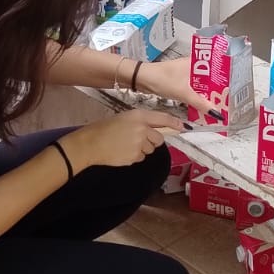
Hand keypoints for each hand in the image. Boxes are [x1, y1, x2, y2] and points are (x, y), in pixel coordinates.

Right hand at [63, 109, 182, 169]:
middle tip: (138, 139)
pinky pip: (141, 157)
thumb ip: (141, 122)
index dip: (174, 124)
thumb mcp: (124, 118)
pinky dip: (134, 156)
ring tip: (125, 144)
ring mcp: (139, 144)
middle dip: (153, 140)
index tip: (183, 127)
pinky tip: (122, 151)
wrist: (91, 143)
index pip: (162, 119)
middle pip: (159, 139)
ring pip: (150, 149)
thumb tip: (156, 130)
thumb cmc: (105, 128)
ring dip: (142, 148)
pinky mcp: (135, 157)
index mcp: (139, 116)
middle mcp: (142, 129)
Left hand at [136, 56, 222, 119]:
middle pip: (209, 80)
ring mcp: (185, 75)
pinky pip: (193, 91)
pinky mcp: (179, 82)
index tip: (234, 91)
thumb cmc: (163, 79)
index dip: (225, 80)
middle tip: (228, 103)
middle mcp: (193, 67)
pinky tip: (203, 106)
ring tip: (218, 107)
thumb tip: (217, 113)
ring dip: (207, 96)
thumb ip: (201, 103)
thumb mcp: (184, 92)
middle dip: (217, 91)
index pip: (216, 69)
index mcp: (196, 63)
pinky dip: (197, 98)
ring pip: (201, 86)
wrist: (141, 79)